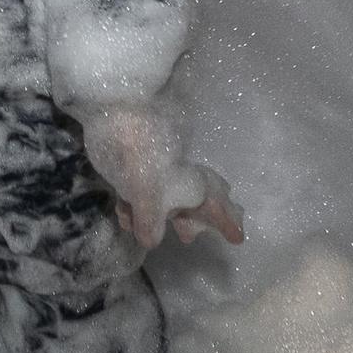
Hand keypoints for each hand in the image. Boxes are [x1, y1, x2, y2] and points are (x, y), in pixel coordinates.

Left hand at [82, 106, 244, 249]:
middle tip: (195, 235)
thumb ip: (149, 220)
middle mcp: (177, 177)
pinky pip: (140, 190)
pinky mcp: (132, 165)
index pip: (215, 206)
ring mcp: (155, 170)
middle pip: (197, 199)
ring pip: (169, 197)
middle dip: (200, 218)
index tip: (238, 238)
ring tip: (175, 232)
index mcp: (190, 184)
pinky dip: (136, 206)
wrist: (114, 110)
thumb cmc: (140, 151)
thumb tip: (151, 241)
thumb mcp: (146, 190)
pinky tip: (123, 216)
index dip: (226, 221)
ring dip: (168, 216)